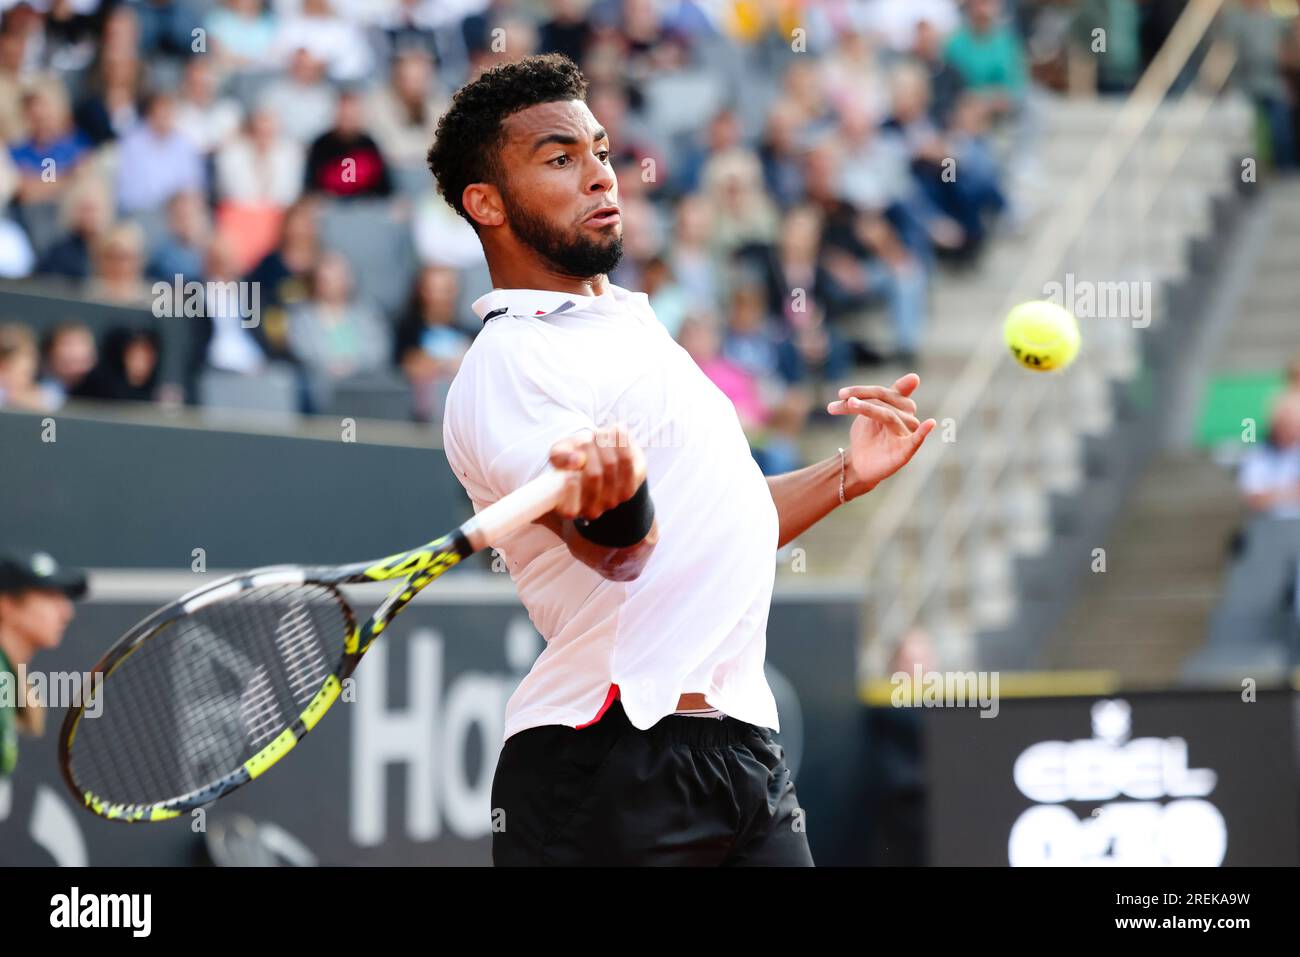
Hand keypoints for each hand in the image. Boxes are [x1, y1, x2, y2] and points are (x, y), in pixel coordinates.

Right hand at [547, 424, 646, 520]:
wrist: (598, 459)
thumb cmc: (573, 458)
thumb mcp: (559, 455)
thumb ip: (561, 457)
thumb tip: (577, 460)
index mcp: (568, 508)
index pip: (570, 508)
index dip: (571, 485)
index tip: (574, 459)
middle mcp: (591, 511)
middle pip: (594, 474)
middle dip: (589, 448)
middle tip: (587, 437)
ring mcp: (612, 502)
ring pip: (611, 465)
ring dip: (604, 442)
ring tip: (600, 433)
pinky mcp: (629, 488)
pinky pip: (627, 460)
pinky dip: (621, 441)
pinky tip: (616, 430)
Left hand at [826, 373, 934, 497]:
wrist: (859, 464)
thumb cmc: (867, 436)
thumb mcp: (868, 412)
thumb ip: (876, 395)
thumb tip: (914, 376)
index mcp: (899, 406)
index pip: (881, 393)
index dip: (862, 390)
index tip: (840, 393)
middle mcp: (906, 417)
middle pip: (883, 402)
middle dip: (858, 400)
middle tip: (836, 402)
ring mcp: (906, 434)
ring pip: (889, 416)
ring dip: (868, 408)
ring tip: (850, 404)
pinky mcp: (906, 451)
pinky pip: (917, 440)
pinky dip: (924, 432)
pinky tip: (930, 423)